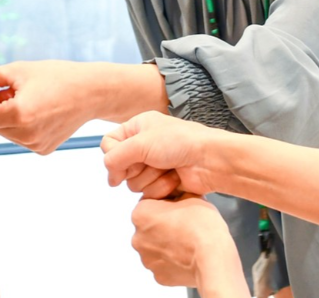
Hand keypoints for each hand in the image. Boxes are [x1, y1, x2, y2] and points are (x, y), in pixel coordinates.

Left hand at [0, 60, 98, 153]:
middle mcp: (27, 136)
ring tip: (27, 98)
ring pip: (4, 132)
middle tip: (11, 90)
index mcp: (20, 116)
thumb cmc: (57, 76)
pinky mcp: (43, 149)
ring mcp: (36, 145)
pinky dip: (21, 124)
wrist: (92, 92)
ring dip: (6, 115)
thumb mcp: (18, 69)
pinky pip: (19, 137)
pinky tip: (38, 110)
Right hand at [102, 111, 226, 197]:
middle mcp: (143, 145)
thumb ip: (115, 157)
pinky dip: (160, 187)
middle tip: (152, 161)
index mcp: (138, 127)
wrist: (210, 160)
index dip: (113, 155)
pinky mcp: (162, 181)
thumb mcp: (141, 143)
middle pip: (119, 167)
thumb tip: (110, 177)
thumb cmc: (179, 143)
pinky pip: (147, 192)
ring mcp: (153, 164)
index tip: (125, 160)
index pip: (108, 143)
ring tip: (167, 169)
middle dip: (136, 169)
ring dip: (150, 178)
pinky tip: (174, 178)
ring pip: (132, 183)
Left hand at [131, 194, 246, 296]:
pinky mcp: (159, 276)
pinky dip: (173, 260)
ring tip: (189, 241)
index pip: (150, 203)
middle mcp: (137, 237)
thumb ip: (177, 193)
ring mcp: (147, 259)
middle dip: (165, 224)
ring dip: (168, 243)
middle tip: (186, 224)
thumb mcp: (192, 195)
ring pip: (156, 246)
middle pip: (150, 226)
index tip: (180, 207)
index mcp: (140, 214)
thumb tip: (178, 195)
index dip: (167, 203)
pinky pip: (164, 264)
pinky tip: (188, 255)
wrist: (212, 258)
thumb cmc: (202, 226)